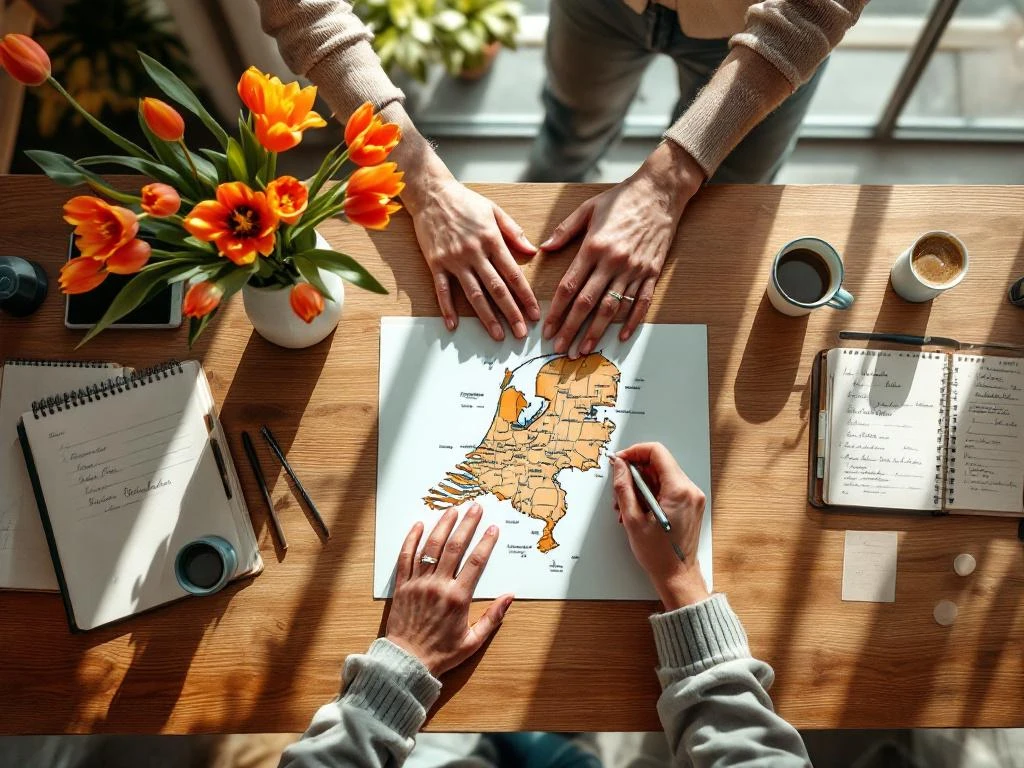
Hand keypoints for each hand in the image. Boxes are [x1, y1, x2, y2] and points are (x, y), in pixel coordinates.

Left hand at [386, 503, 513, 676]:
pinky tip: (419, 526)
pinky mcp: (402, 587)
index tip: (492, 528)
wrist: (405, 663)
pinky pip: (405, 558)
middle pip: (454, 547)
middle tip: (475, 507)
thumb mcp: (473, 641)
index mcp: (457, 598)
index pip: (475, 562)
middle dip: (466, 525)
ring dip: (442, 526)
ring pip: (430, 548)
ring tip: (452, 510)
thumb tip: (510, 596)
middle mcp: (438, 586)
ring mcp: (418, 584)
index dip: (485, 542)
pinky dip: (412, 540)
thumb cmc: (441, 654)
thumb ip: (493, 617)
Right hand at [403, 161, 539, 340]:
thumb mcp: (494, 211)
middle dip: (511, 313)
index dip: (525, 296)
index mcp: (492, 240)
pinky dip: (447, 308)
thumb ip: (513, 232)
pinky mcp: (435, 263)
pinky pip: (442, 290)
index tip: (534, 313)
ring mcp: (454, 260)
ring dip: (487, 317)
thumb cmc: (464, 201)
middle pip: (497, 289)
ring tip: (498, 334)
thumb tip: (532, 251)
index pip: (513, 274)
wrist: (431, 193)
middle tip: (521, 333)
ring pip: (474, 294)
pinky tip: (453, 325)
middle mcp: (474, 252)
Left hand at [540, 142, 702, 355]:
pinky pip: (641, 301)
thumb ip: (565, 230)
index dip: (556, 311)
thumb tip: (544, 248)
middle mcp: (612, 262)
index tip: (548, 328)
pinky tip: (621, 335)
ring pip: (613, 308)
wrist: (660, 191)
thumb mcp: (588, 208)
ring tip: (585, 349)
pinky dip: (632, 321)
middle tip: (561, 349)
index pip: (569, 287)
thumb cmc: (622, 198)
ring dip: (597, 331)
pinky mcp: (651, 271)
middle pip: (587, 303)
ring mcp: (634, 269)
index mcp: (593, 247)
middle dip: (572, 329)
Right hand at [611, 442, 708, 609]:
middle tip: (619, 490)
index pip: (656, 452)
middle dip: (635, 473)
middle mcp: (690, 490)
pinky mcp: (690, 504)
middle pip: (659, 464)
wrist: (677, 576)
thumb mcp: (633, 519)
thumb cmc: (658, 554)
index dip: (635, 452)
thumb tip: (620, 466)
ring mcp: (692, 497)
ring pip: (661, 476)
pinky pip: (668, 488)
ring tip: (626, 507)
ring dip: (641, 486)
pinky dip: (651, 494)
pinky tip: (638, 511)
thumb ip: (624, 488)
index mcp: (678, 490)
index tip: (620, 461)